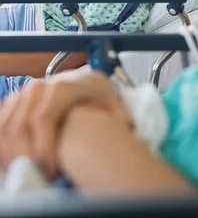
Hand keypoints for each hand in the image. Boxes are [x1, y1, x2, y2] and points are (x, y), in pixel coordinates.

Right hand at [0, 70, 131, 179]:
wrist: (83, 81)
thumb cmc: (97, 95)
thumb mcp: (112, 100)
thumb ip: (118, 114)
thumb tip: (126, 125)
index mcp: (62, 87)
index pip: (44, 118)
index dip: (44, 147)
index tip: (53, 168)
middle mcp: (38, 88)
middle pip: (21, 126)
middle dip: (28, 157)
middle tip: (41, 176)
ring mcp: (22, 94)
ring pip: (6, 128)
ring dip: (13, 155)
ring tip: (31, 172)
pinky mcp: (12, 102)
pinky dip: (4, 147)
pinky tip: (15, 163)